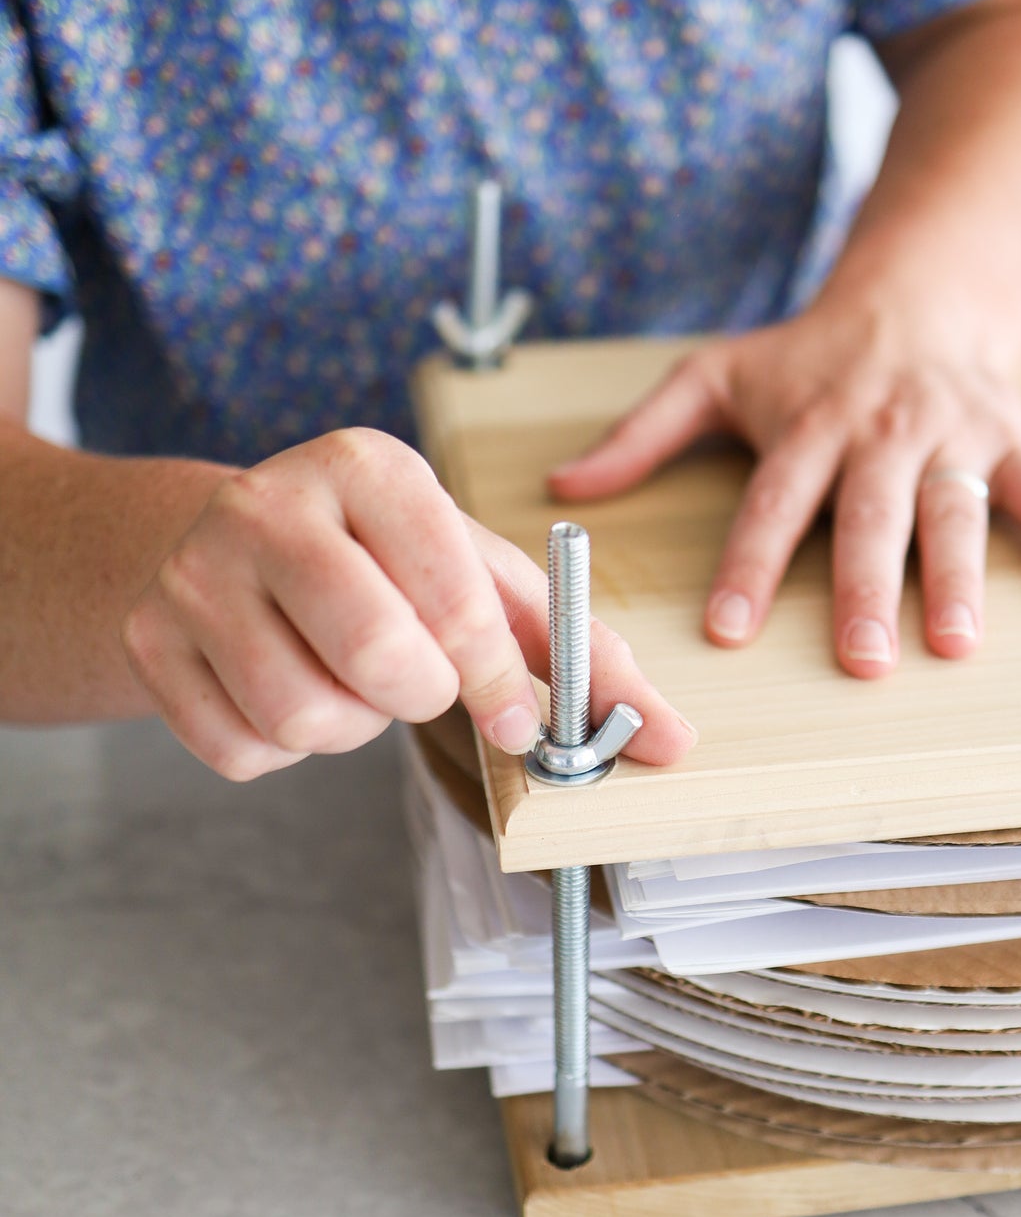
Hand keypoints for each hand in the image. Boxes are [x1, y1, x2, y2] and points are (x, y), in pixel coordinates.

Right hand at [122, 429, 694, 780]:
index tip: (516, 718)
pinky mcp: (149, 642)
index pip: (452, 593)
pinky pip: (243, 751)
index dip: (495, 675)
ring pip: (305, 719)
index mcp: (366, 465)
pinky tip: (288, 687)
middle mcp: (268, 504)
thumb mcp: (481, 574)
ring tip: (347, 676)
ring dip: (351, 727)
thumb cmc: (382, 561)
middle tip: (415, 678)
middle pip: (377, 661)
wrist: (226, 542)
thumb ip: (580, 652)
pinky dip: (283, 749)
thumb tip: (675, 739)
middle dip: (418, 696)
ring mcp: (195, 573)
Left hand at [549, 304, 1020, 678]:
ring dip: (960, 577)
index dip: (750, 565)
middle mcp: (880, 431)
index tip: (732, 629)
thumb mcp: (714, 375)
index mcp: (806, 425)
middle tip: (860, 660)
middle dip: (864, 587)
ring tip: (956, 643)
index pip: (772, 504)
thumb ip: (641, 435)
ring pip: (955, 510)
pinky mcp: (1009, 439)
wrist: (920, 290)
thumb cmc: (808, 354)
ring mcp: (951, 435)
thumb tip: (561, 486)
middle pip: (870, 516)